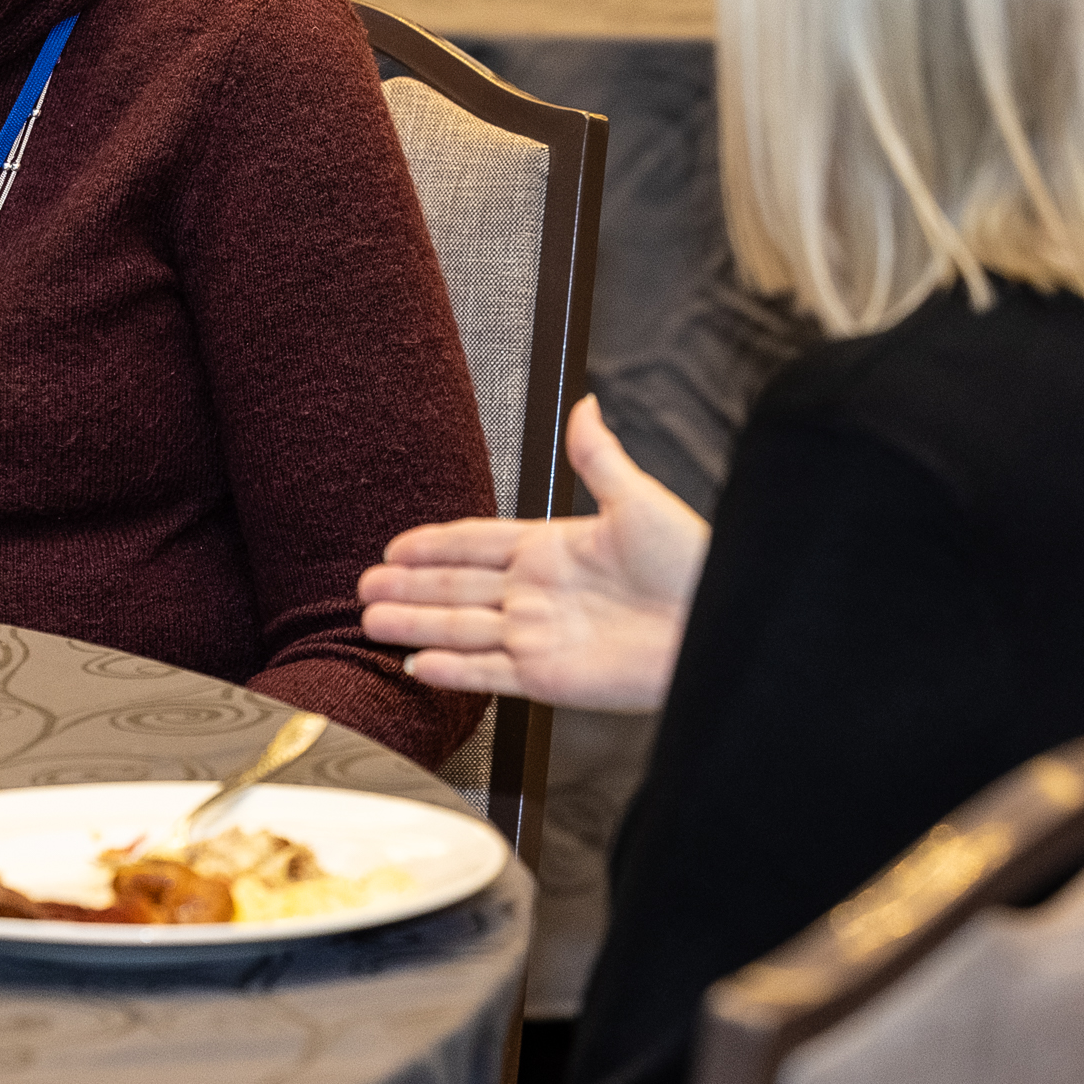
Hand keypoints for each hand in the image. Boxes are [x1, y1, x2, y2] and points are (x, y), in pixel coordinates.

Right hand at [359, 396, 708, 712]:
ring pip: (461, 630)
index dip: (434, 546)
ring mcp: (540, 637)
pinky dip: (452, 672)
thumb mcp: (638, 499)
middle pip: (456, 589)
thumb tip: (585, 405)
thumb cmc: (691, 562)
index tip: (396, 547)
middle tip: (365, 586)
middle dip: (409, 587)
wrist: (717, 623)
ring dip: (416, 626)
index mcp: (553, 549)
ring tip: (371, 621)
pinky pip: (489, 674)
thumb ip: (597, 457)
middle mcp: (538, 594)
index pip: (477, 545)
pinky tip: (419, 665)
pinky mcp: (549, 679)